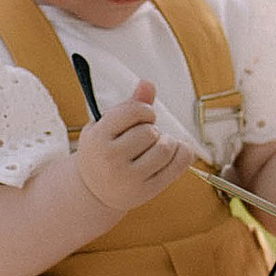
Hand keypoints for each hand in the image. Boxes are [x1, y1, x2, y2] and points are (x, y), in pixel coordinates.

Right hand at [74, 82, 193, 215]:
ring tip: (157, 146)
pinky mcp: (145, 191)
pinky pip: (177, 166)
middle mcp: (110, 159)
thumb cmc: (102, 152)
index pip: (134, 111)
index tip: (143, 117)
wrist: (92, 192)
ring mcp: (128, 178)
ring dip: (167, 142)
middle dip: (153, 130)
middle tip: (146, 137)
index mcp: (98, 137)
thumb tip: (148, 83)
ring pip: (165, 148)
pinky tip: (175, 152)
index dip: (145, 111)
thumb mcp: (106, 127)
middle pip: (150, 131)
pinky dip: (183, 154)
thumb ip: (129, 106)